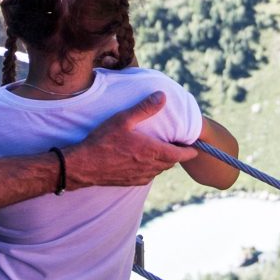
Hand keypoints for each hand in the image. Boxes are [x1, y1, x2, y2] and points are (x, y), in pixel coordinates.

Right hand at [63, 96, 194, 188]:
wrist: (83, 166)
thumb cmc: (102, 141)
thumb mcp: (123, 119)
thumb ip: (145, 108)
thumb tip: (162, 96)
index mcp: (152, 151)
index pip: (179, 154)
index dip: (189, 151)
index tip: (195, 147)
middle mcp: (149, 167)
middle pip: (171, 163)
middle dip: (176, 154)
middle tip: (176, 144)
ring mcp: (140, 176)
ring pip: (159, 170)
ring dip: (163, 162)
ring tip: (161, 150)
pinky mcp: (131, 182)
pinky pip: (148, 176)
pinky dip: (151, 168)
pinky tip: (144, 161)